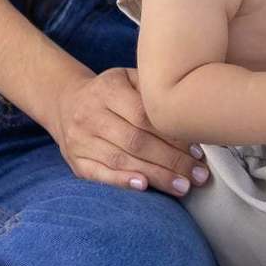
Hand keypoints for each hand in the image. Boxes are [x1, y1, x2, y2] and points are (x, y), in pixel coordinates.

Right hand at [51, 66, 212, 196]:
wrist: (68, 102)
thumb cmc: (111, 92)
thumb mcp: (129, 78)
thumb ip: (154, 93)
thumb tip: (192, 117)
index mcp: (108, 88)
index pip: (145, 116)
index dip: (173, 135)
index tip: (197, 150)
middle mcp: (90, 114)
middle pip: (136, 141)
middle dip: (171, 161)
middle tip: (197, 175)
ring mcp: (80, 139)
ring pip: (121, 160)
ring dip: (155, 176)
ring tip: (182, 186)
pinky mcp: (75, 161)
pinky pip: (99, 174)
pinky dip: (122, 182)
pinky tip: (144, 187)